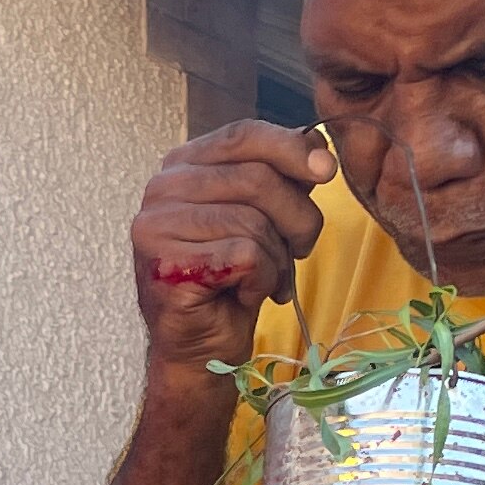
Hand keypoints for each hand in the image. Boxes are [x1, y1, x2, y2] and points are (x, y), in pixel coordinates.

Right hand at [131, 121, 337, 381]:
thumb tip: (316, 141)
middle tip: (301, 248)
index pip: (242, 135)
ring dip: (278, 257)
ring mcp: (157, 227)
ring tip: (268, 277)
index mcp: (181, 166)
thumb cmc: (232, 281)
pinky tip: (247, 293)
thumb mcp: (264, 216)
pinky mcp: (170, 265)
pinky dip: (262, 280)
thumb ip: (282, 176)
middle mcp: (161, 189)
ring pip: (254, 221)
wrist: (202, 349)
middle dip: (297, 218)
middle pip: (256, 178)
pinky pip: (247, 255)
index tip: (326, 170)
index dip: (291, 148)